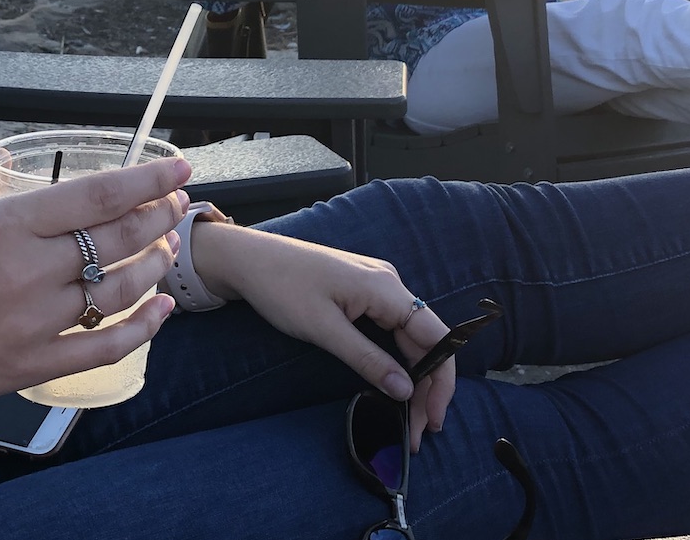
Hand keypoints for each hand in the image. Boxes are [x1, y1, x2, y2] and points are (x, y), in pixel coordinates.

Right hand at [0, 156, 189, 424]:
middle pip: (119, 241)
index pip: (97, 196)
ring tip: (166, 249)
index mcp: (3, 225)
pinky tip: (159, 311)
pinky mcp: (30, 366)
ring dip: (153, 267)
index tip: (178, 169)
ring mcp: (33, 324)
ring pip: (119, 291)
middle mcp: (28, 272)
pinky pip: (104, 348)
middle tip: (177, 205)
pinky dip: (141, 328)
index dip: (146, 182)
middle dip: (159, 218)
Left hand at [193, 225, 456, 451]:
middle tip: (417, 430)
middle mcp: (389, 284)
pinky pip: (391, 329)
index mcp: (385, 288)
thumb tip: (404, 390)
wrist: (247, 259)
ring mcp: (376, 287)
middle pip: (425, 341)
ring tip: (408, 417)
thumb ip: (366, 359)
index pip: (436, 337)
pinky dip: (396, 359)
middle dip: (426, 387)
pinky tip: (393, 384)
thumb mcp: (323, 329)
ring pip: (409, 338)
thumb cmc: (281, 286)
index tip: (433, 418)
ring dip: (413, 377)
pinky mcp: (362, 293)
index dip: (441, 380)